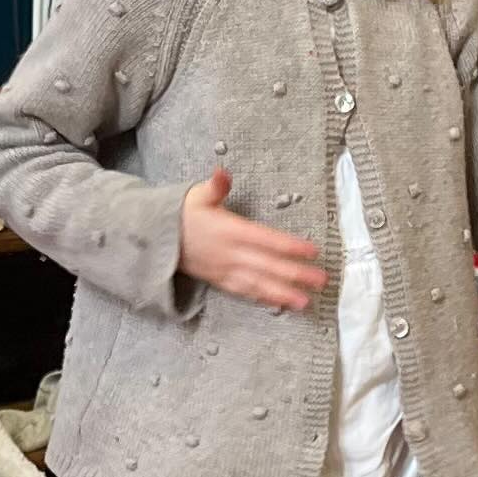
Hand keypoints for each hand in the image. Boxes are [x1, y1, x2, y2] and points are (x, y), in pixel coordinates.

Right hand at [177, 168, 326, 310]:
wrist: (157, 241)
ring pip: (259, 284)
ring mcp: (226, 271)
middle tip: (321, 280)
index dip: (290, 246)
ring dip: (283, 293)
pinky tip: (281, 304)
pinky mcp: (221, 282)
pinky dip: (264, 299)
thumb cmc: (183, 215)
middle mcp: (231, 254)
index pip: (266, 240)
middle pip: (268, 265)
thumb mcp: (197, 196)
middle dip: (295, 274)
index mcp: (230, 230)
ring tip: (305, 302)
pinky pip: (245, 292)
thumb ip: (215, 186)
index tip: (312, 251)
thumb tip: (222, 172)